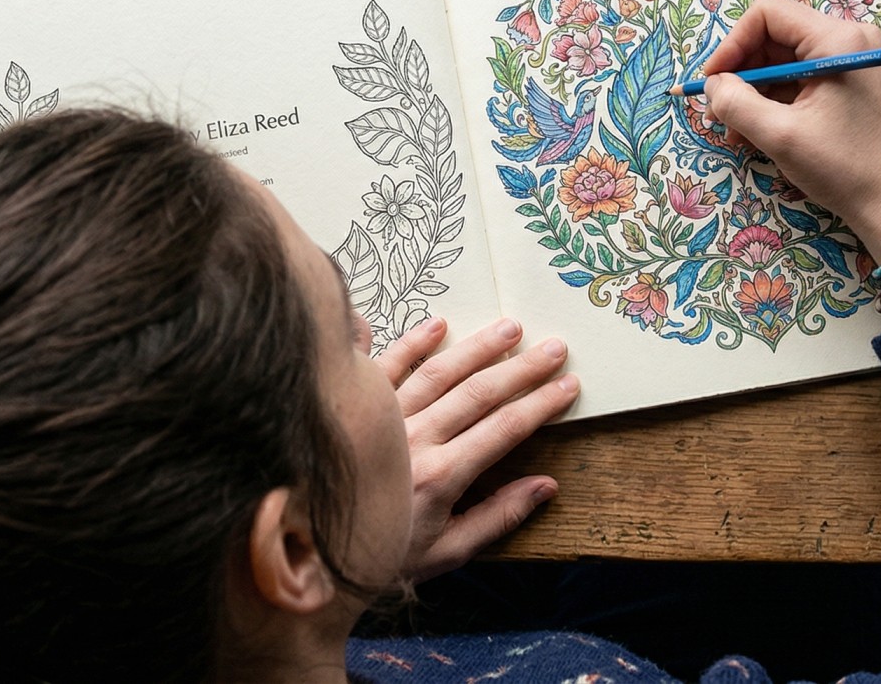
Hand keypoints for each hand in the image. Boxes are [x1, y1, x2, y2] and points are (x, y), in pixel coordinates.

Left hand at [374, 317, 577, 582]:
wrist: (312, 553)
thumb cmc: (383, 555)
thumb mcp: (447, 552)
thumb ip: (498, 517)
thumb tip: (546, 485)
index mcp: (441, 476)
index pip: (504, 430)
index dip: (540, 405)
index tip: (568, 385)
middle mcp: (415, 440)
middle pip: (478, 394)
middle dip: (521, 369)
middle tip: (554, 348)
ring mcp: (385, 419)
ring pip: (439, 373)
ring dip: (478, 348)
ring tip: (510, 328)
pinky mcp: (359, 409)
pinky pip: (387, 368)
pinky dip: (411, 343)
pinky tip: (438, 324)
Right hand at [699, 0, 880, 264]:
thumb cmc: (843, 168)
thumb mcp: (779, 135)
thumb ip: (735, 103)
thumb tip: (712, 84)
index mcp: (835, 39)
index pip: (766, 14)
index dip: (732, 45)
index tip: (713, 83)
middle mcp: (847, 39)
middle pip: (774, 36)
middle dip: (742, 73)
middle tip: (720, 113)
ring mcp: (851, 60)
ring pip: (784, 61)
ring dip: (755, 93)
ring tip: (737, 133)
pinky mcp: (851, 83)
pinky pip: (801, 79)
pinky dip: (775, 101)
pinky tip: (759, 133)